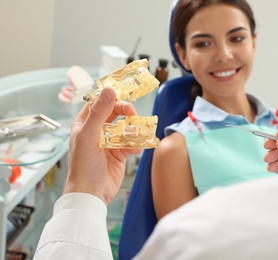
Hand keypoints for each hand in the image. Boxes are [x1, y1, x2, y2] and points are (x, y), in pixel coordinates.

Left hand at [63, 88, 140, 204]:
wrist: (92, 194)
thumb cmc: (83, 166)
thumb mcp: (88, 136)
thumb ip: (99, 113)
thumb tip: (110, 91)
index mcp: (85, 123)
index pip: (98, 102)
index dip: (110, 97)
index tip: (123, 94)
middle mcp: (97, 130)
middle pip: (115, 112)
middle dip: (126, 112)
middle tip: (133, 114)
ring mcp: (109, 141)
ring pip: (126, 126)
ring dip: (133, 128)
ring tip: (137, 133)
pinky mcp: (120, 152)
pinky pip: (132, 141)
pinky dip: (136, 143)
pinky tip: (134, 150)